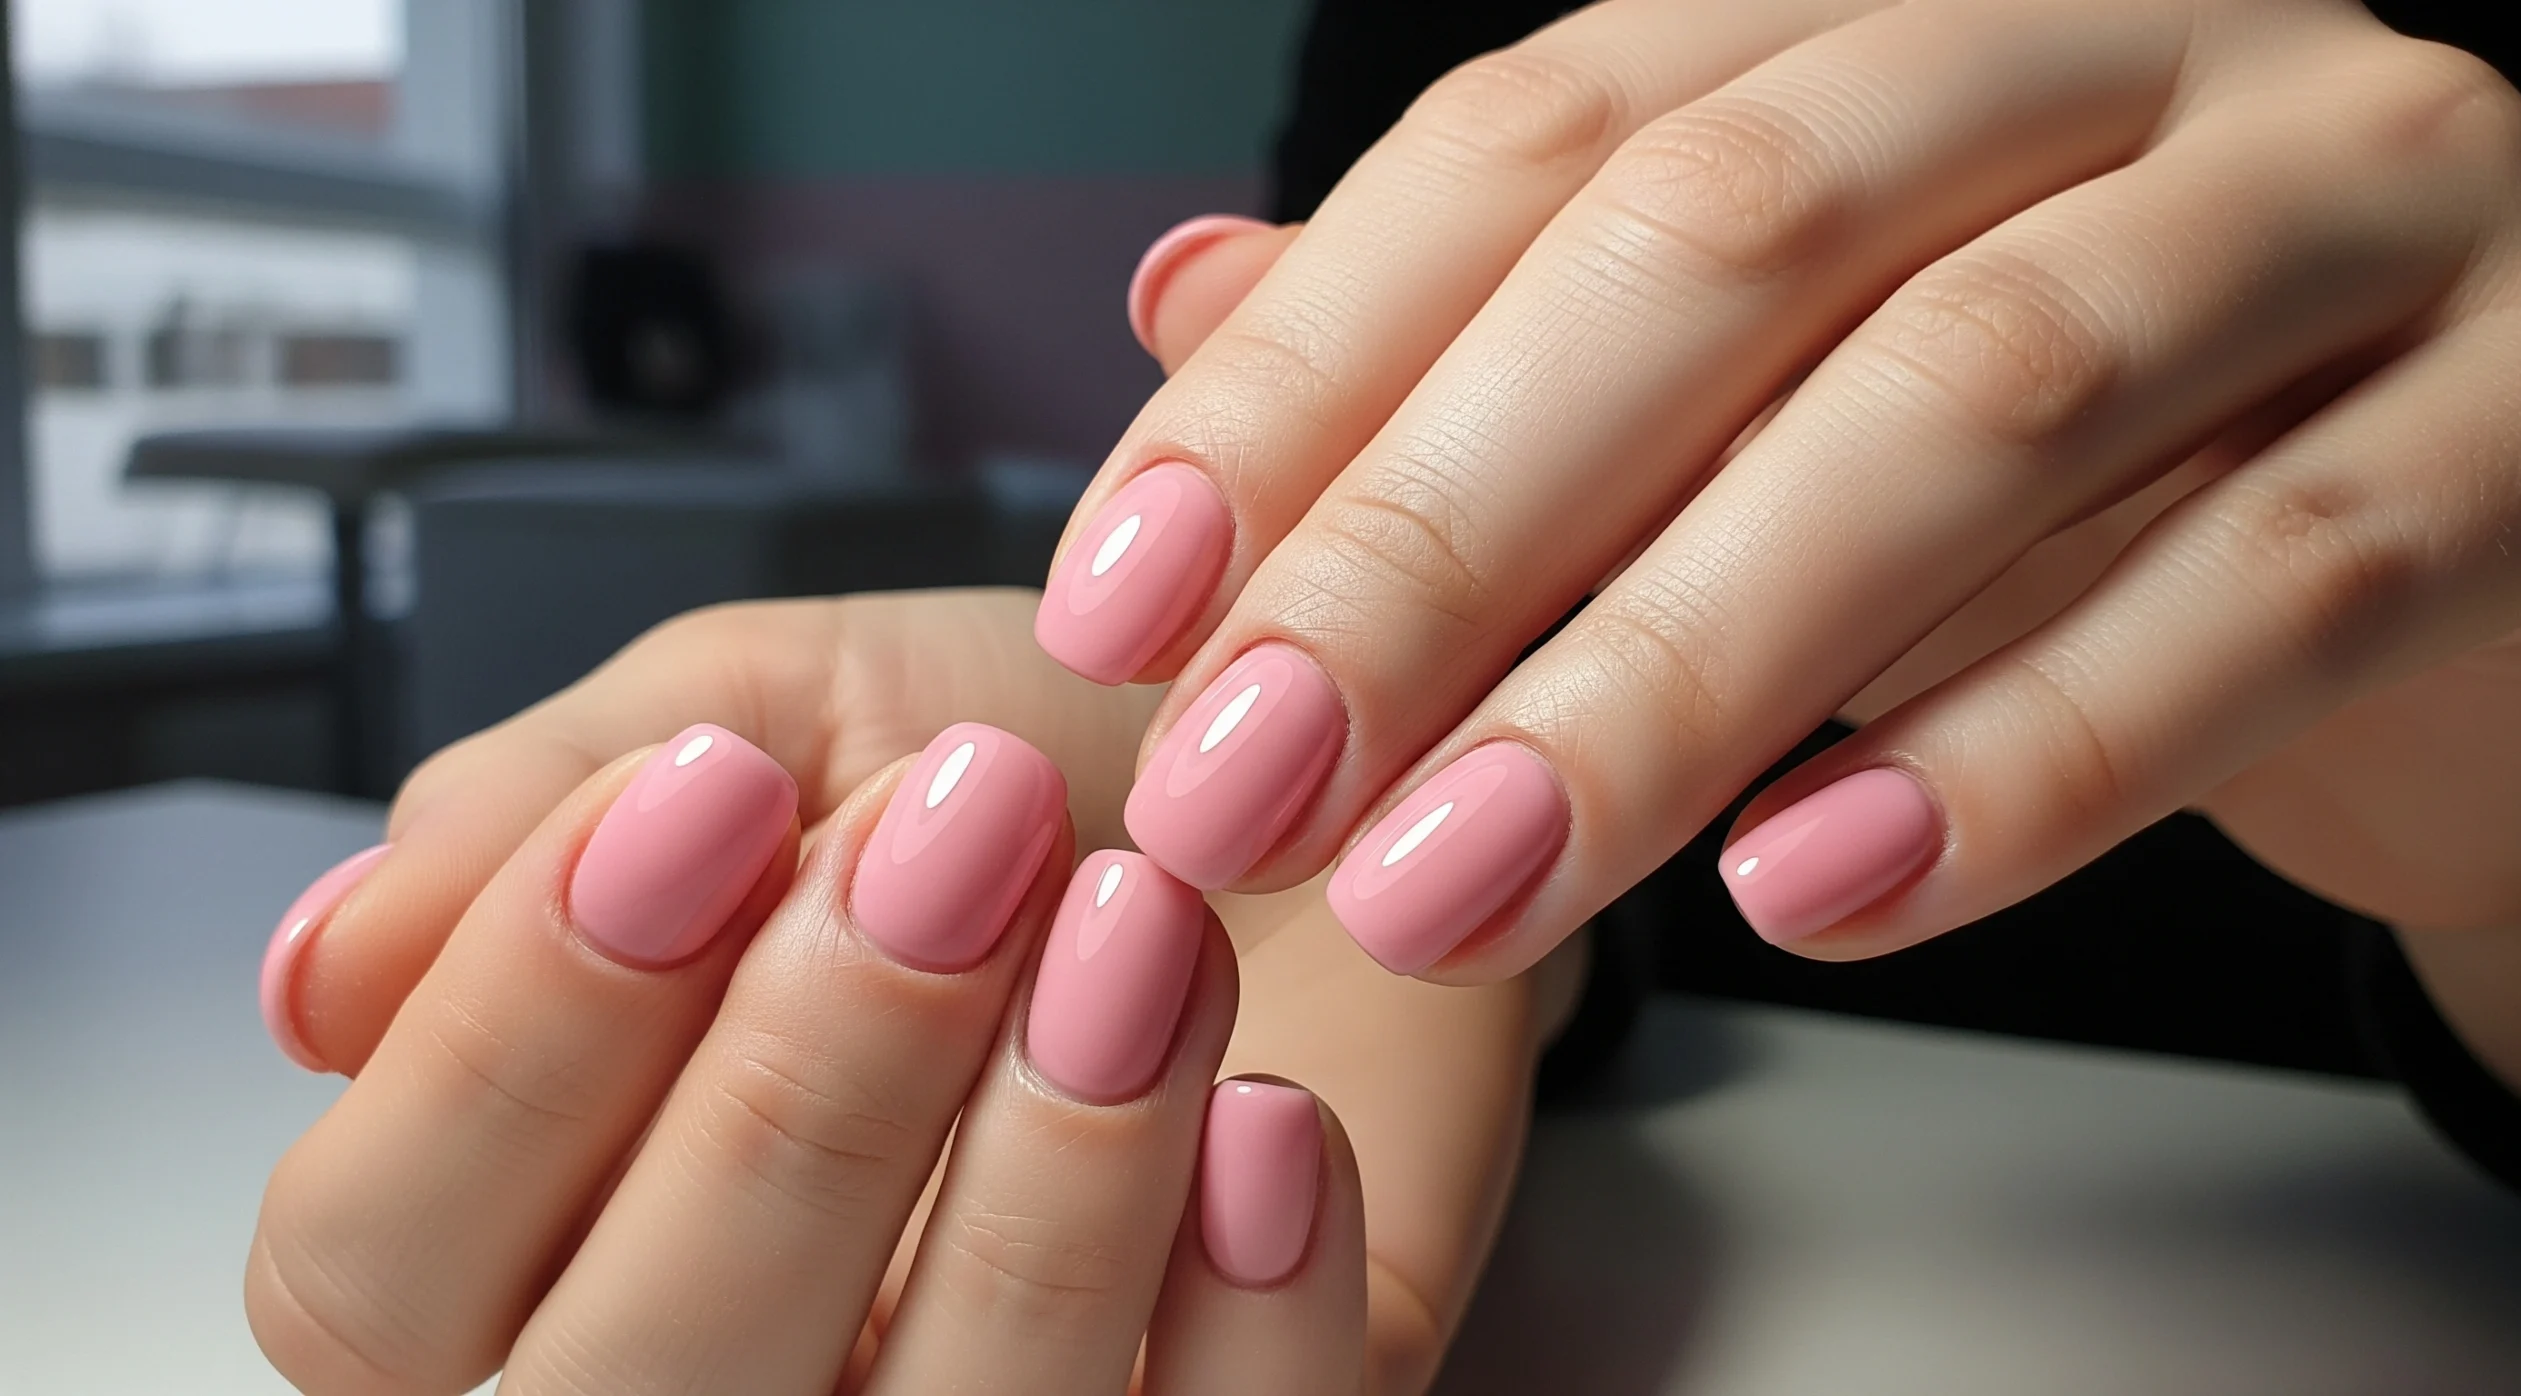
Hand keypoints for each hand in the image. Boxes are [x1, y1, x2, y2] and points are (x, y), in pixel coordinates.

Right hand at [252, 590, 1536, 1391]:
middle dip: (794, 1097)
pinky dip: (1246, 1304)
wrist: (1319, 759)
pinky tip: (1264, 1118)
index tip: (692, 805)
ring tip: (1141, 920)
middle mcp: (734, 1374)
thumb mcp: (769, 702)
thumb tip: (329, 965)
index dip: (507, 1049)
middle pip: (637, 1392)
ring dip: (1046, 1170)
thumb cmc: (1035, 753)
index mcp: (545, 1226)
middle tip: (952, 841)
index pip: (377, 1269)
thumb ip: (541, 809)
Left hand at [1043, 0, 2520, 1092]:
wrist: (2504, 527)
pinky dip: (2024, 756)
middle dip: (1449, 532)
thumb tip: (1185, 303)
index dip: (1310, 377)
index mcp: (1904, 9)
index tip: (1130, 609)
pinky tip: (1814, 893)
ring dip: (1680, 670)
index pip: (1545, 135)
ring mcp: (2362, 201)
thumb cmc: (2100, 454)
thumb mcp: (1787, 371)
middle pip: (1731, 235)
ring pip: (1981, 397)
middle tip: (1250, 780)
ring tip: (1463, 881)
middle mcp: (2131, 42)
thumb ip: (1504, 329)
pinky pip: (2276, 583)